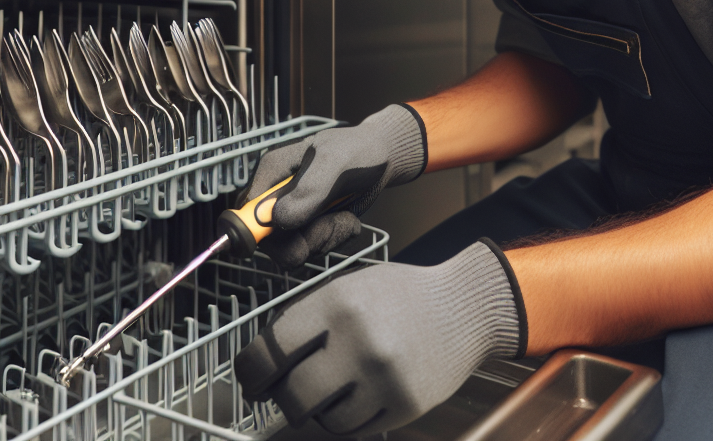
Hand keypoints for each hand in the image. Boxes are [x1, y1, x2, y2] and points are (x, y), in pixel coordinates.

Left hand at [235, 240, 522, 435]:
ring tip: (328, 387)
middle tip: (280, 391)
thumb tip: (265, 358)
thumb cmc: (401, 293)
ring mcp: (384, 378)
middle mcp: (359, 342)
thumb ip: (309, 317)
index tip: (248, 378)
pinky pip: (355, 430)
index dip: (251, 370)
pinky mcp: (404, 406)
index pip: (275, 348)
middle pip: (294, 395)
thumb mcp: (350, 285)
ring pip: (324, 420)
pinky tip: (352, 397)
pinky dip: (345, 419)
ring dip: (316, 410)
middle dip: (280, 397)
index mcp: (338, 303)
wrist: (463, 307)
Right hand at [248, 104, 426, 268]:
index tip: (293, 236)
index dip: (261, 233)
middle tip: (332, 224)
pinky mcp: (310, 226)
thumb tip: (280, 220)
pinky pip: (314, 248)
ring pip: (294, 249)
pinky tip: (347, 220)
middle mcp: (277, 195)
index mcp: (272, 172)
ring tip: (345, 217)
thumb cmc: (358, 150)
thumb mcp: (336, 162)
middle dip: (304, 240)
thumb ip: (309, 190)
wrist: (382, 158)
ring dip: (325, 238)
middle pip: (270, 241)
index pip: (247, 214)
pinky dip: (335, 239)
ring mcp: (294, 213)